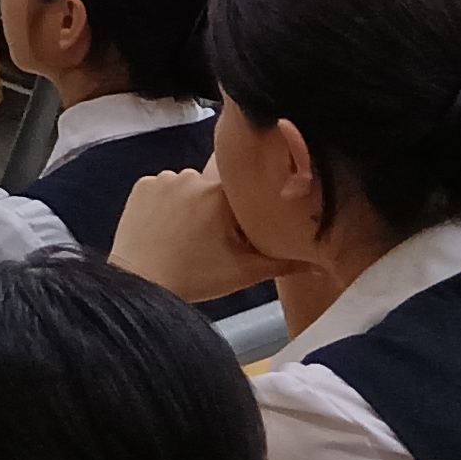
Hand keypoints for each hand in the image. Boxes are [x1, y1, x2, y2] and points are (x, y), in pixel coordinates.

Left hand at [106, 166, 287, 304]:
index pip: (245, 183)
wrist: (141, 283)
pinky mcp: (141, 185)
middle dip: (219, 204)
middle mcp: (192, 176)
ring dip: (193, 202)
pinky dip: (167, 202)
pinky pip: (163, 186)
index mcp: (220, 192)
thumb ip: (285, 262)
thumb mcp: (246, 272)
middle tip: (216, 235)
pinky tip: (167, 227)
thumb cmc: (196, 278)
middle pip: (216, 184)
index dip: (247, 201)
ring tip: (189, 234)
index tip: (244, 220)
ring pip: (189, 184)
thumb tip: (320, 263)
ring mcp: (163, 178)